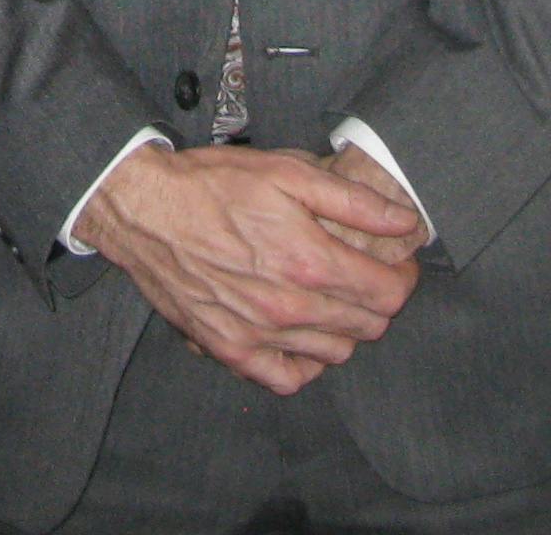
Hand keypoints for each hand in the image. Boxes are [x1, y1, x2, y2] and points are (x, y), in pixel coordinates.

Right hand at [74, 143, 421, 395]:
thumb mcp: (288, 172)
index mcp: (309, 260)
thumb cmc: (213, 185)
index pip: (388, 294)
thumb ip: (353, 201)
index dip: (402, 278)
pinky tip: (302, 337)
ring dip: (345, 329)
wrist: (146, 210)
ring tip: (332, 299)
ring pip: (335, 354)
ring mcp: (259, 335)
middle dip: (377, 300)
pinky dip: (304, 364)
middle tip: (364, 274)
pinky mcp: (231, 350)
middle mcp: (289, 307)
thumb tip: (404, 222)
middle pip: (368, 326)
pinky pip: (287, 379)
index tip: (397, 263)